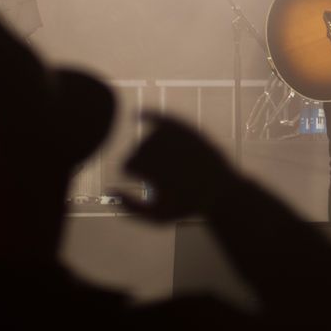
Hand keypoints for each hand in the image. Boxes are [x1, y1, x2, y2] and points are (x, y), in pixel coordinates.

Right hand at [117, 113, 238, 221]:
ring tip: (165, 163)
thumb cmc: (186, 206)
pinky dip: (150, 114)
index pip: (128, 163)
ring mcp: (178, 138)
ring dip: (150, 149)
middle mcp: (168, 151)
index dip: (132, 173)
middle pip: (138, 149)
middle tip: (158, 175)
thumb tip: (109, 189)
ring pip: (150, 137)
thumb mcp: (158, 217)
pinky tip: (137, 114)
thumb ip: (130, 208)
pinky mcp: (187, 130)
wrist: (221, 191)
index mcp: (157, 171)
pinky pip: (164, 117)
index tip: (146, 181)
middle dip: (141, 161)